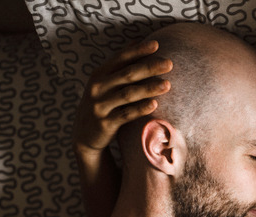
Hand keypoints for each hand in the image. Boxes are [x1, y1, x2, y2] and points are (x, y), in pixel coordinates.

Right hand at [73, 40, 172, 155]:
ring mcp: (100, 106)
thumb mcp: (105, 83)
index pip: (120, 59)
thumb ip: (120, 64)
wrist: (85, 136)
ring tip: (168, 84)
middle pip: (127, 74)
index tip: (157, 45)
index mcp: (99, 74)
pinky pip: (125, 115)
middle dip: (149, 68)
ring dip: (149, 89)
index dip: (138, 51)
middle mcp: (97, 88)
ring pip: (128, 94)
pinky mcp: (105, 123)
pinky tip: (154, 104)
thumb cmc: (102, 104)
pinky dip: (140, 109)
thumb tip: (136, 40)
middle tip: (170, 63)